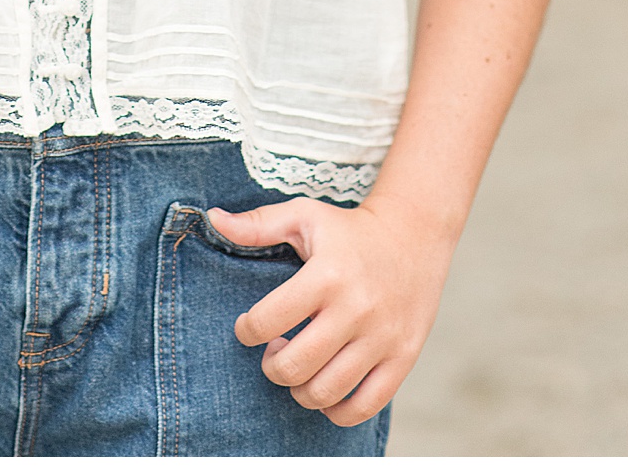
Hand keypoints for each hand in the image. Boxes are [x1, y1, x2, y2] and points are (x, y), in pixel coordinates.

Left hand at [208, 191, 452, 425]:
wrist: (414, 236)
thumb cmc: (349, 230)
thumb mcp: (304, 216)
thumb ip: (258, 225)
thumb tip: (213, 219)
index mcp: (327, 274)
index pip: (270, 319)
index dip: (247, 330)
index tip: (248, 327)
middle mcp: (356, 309)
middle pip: (297, 365)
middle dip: (272, 367)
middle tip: (273, 351)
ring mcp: (382, 337)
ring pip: (327, 391)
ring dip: (300, 390)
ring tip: (298, 368)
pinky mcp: (402, 358)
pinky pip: (363, 406)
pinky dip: (336, 410)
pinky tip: (325, 389)